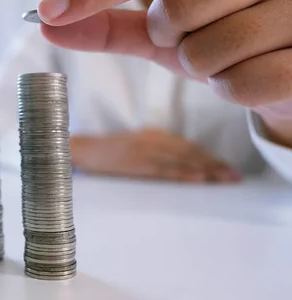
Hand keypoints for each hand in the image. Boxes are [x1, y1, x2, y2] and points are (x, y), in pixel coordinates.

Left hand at [37, 0, 291, 144]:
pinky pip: (242, 84)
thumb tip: (47, 23)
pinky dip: (234, 91)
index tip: (47, 10)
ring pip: (206, 50)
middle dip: (168, 35)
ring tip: (230, 57)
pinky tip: (255, 75)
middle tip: (192, 38)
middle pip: (175, 5)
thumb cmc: (228, 38)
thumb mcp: (169, 29)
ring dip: (204, 67)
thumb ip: (111, 23)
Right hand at [71, 130, 240, 182]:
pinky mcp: (135, 162)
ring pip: (180, 159)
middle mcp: (151, 139)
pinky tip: (198, 179)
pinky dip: (183, 173)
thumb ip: (155, 148)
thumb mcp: (134, 144)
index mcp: (152, 134)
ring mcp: (143, 150)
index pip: (186, 146)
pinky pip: (163, 168)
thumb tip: (180, 163)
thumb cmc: (107, 151)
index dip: (208, 156)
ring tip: (223, 179)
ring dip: (204, 169)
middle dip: (213, 164)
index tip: (226, 168)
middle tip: (233, 176)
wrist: (81, 149)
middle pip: (188, 152)